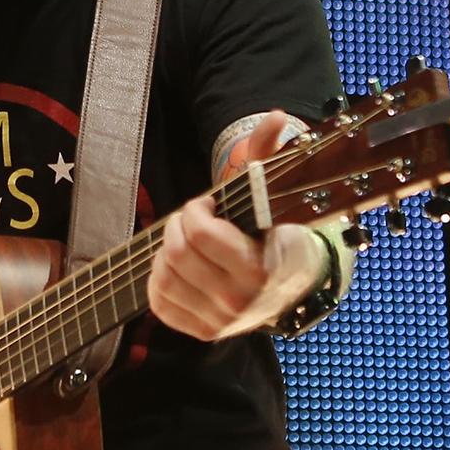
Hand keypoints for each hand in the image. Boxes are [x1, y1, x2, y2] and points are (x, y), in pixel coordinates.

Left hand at [149, 110, 314, 340]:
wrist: (290, 285)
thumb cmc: (276, 234)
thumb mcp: (272, 197)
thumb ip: (268, 155)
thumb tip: (273, 117)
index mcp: (257, 269)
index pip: (200, 234)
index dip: (196, 210)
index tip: (207, 204)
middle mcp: (237, 301)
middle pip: (176, 252)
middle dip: (179, 226)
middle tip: (194, 220)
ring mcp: (218, 322)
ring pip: (163, 276)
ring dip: (167, 251)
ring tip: (188, 243)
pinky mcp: (201, 332)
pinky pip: (159, 302)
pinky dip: (159, 279)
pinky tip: (179, 266)